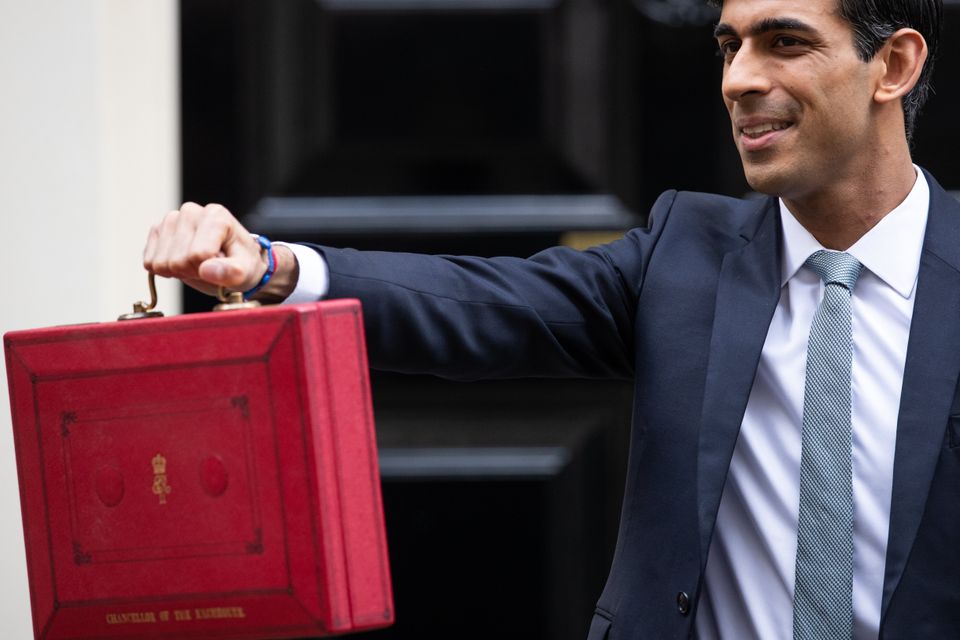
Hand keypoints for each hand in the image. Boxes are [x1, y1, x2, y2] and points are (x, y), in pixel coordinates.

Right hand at [143, 202, 274, 297]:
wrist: (233, 261)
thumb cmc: (241, 263)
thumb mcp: (246, 271)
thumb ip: (232, 272)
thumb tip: (207, 270)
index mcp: (216, 215)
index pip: (198, 254)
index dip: (207, 269)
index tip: (219, 265)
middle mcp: (191, 211)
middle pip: (178, 259)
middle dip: (193, 271)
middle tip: (208, 267)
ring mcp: (171, 220)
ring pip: (161, 262)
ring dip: (179, 271)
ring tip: (197, 264)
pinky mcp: (157, 231)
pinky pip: (149, 262)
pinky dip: (164, 270)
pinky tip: (181, 263)